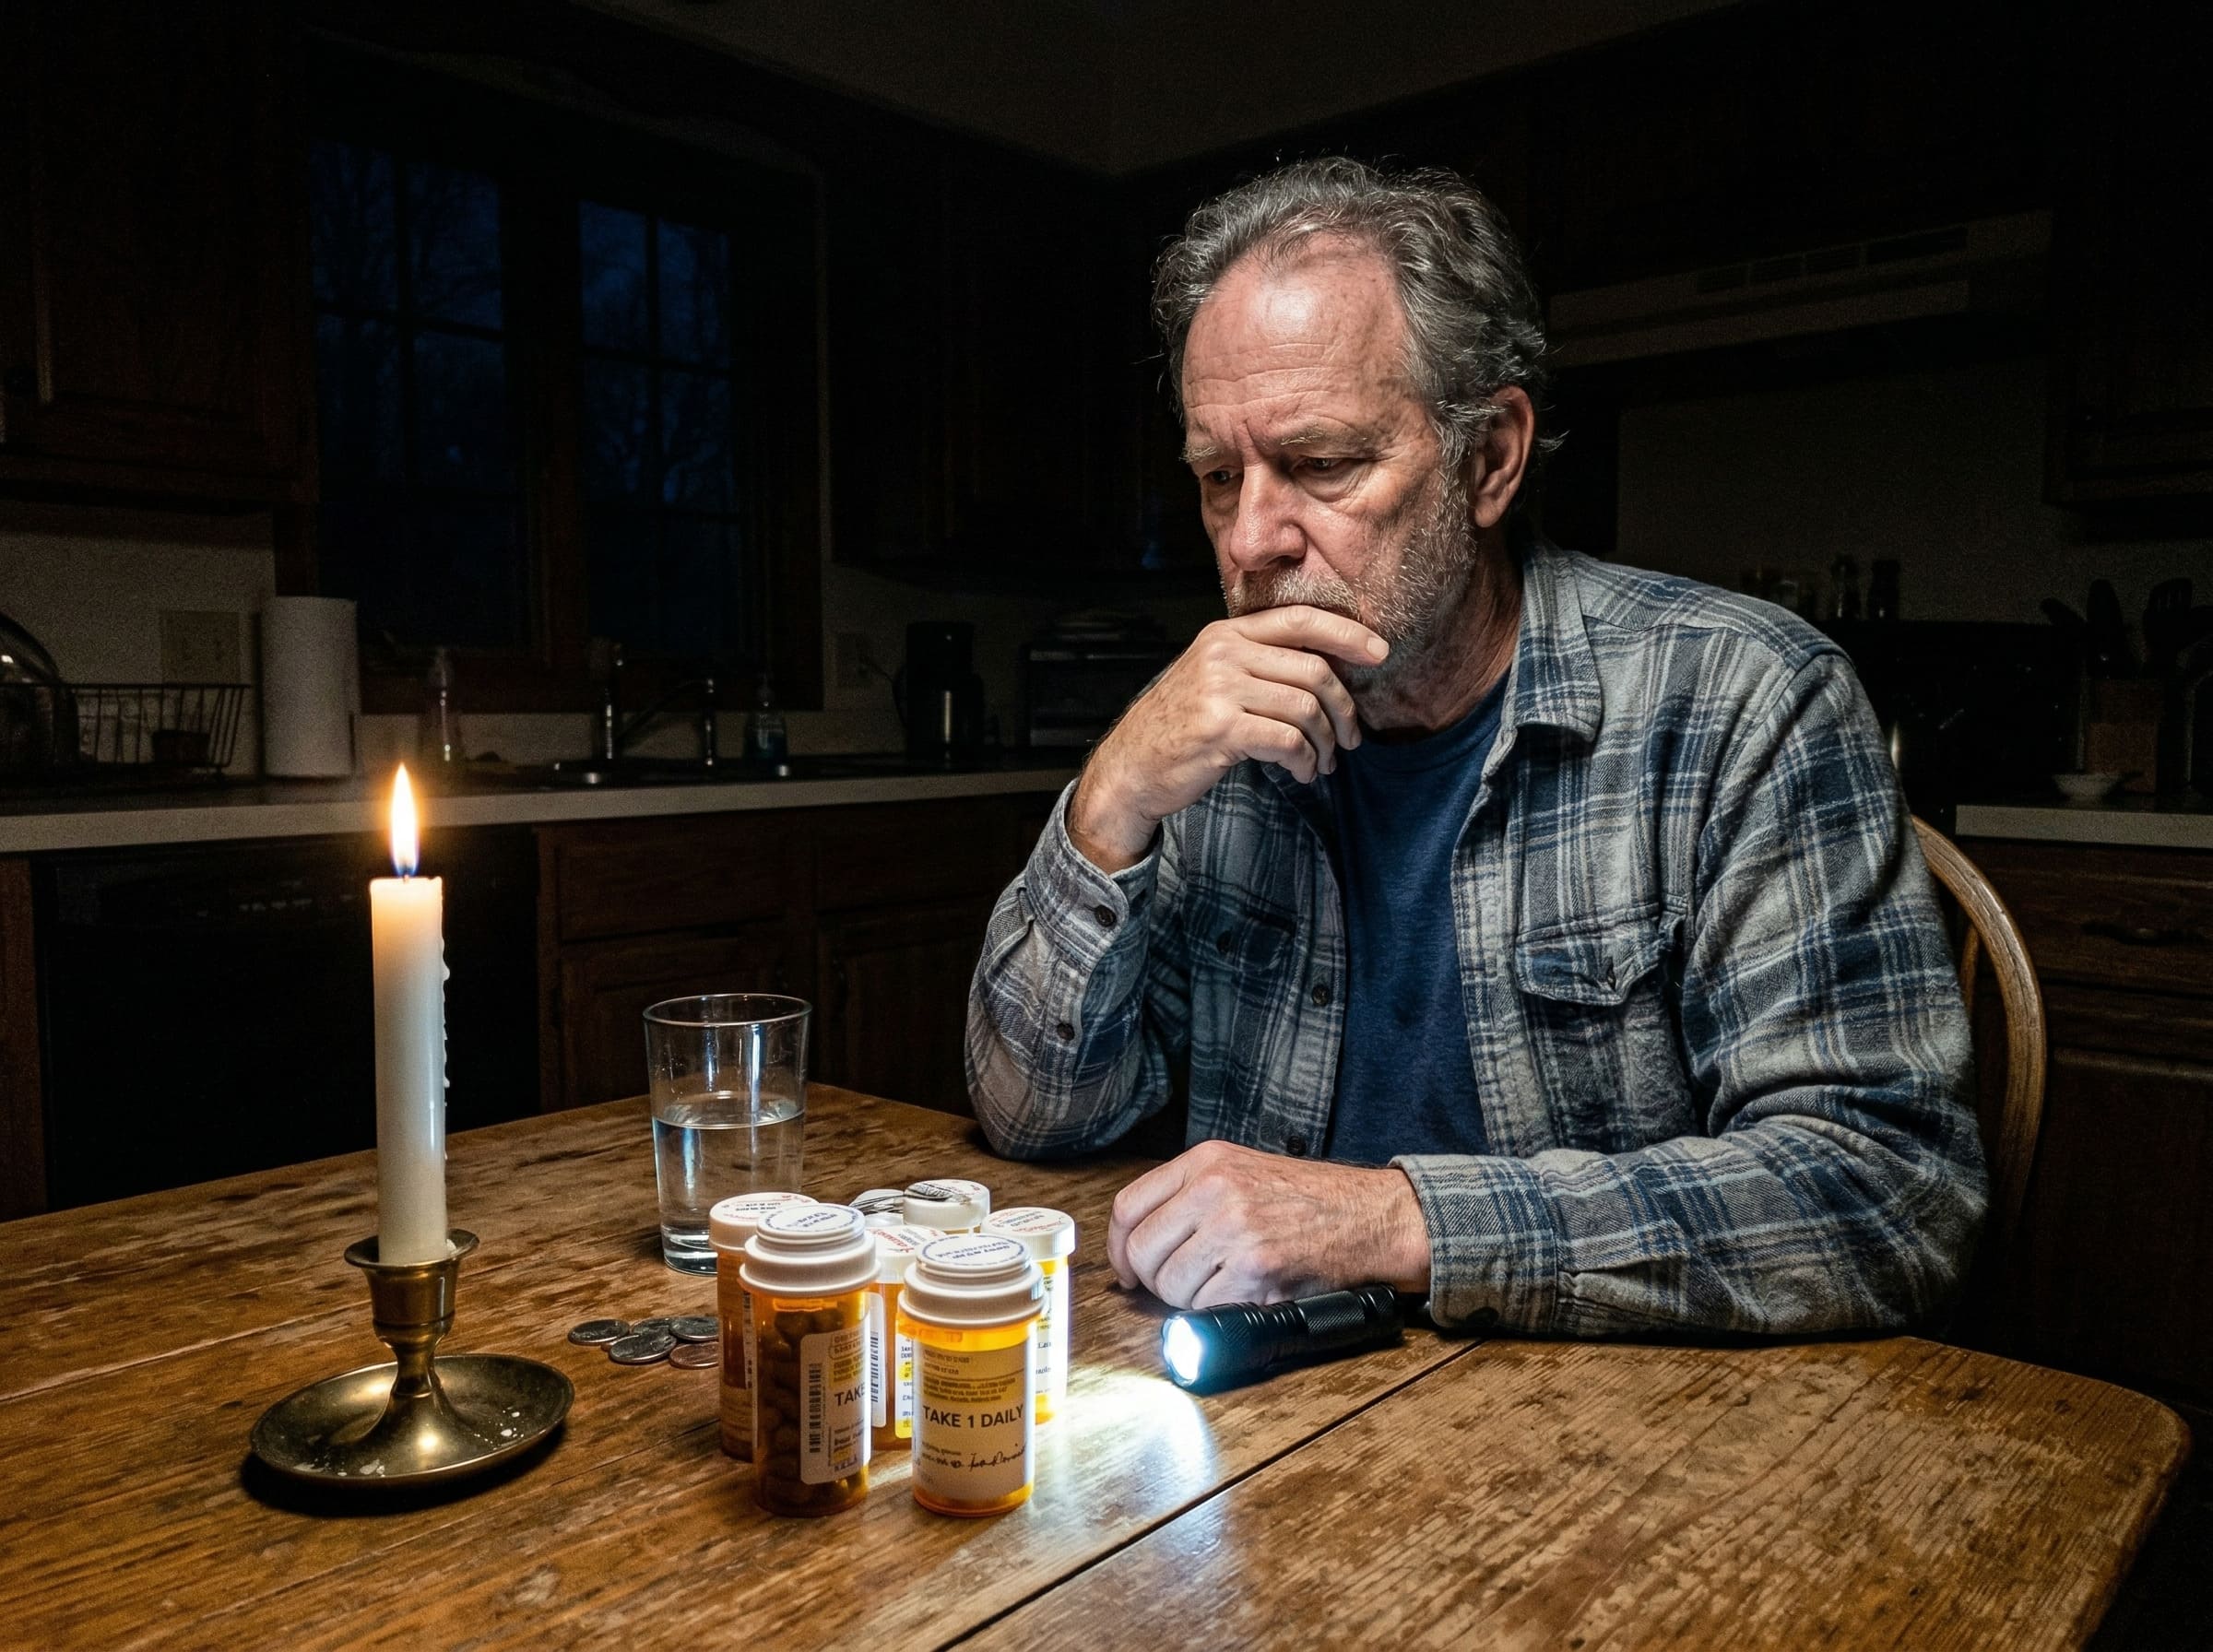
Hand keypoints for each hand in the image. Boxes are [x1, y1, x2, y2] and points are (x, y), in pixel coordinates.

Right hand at [1067, 606, 1387, 871]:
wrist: (1130, 766)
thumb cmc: (1179, 726)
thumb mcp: (1212, 677)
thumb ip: (1258, 663)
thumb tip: (1327, 671)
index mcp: (1226, 634)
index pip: (1301, 619)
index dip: (1348, 634)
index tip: (1380, 652)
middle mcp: (1223, 653)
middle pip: (1314, 669)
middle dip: (1345, 708)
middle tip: (1352, 738)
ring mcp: (1220, 688)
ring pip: (1306, 708)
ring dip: (1327, 742)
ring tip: (1325, 762)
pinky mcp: (1221, 728)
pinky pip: (1288, 740)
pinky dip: (1306, 760)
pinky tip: (1304, 771)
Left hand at [1107, 1139, 1431, 1309]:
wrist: (1370, 1215)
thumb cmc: (1310, 1200)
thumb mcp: (1243, 1172)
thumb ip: (1191, 1197)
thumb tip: (1136, 1245)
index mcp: (1206, 1161)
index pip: (1127, 1206)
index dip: (1118, 1248)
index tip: (1126, 1270)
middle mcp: (1214, 1188)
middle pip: (1142, 1252)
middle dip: (1154, 1282)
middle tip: (1182, 1286)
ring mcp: (1234, 1228)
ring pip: (1170, 1286)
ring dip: (1189, 1300)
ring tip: (1223, 1286)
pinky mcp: (1255, 1267)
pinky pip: (1205, 1307)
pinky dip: (1219, 1312)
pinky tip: (1246, 1294)